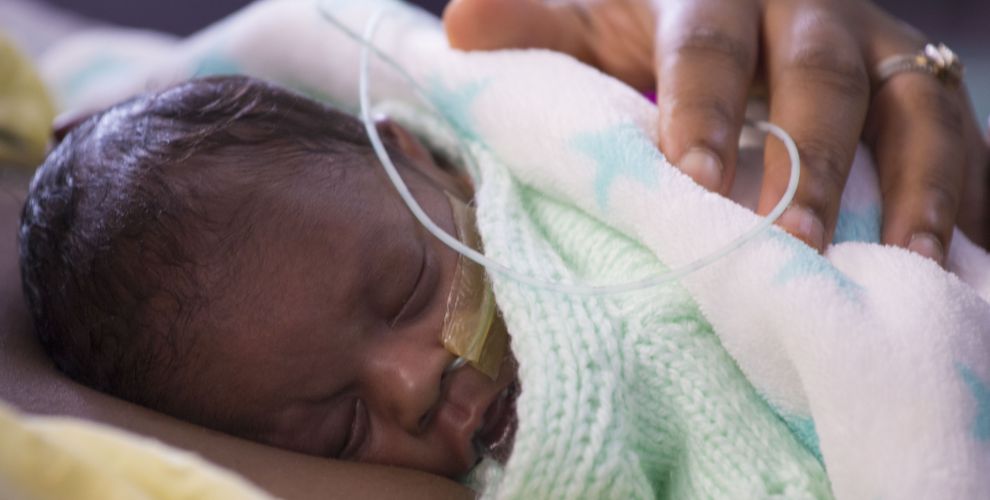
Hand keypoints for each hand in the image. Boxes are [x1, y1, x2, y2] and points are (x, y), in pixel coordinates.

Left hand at [444, 0, 988, 259]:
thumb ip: (543, 29)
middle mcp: (811, 13)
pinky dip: (963, 196)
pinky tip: (958, 258)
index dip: (703, 107)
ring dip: (910, 184)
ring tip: (898, 263)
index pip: (711, 46)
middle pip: (820, 75)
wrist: (746, 15)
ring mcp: (882, 50)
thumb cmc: (659, 36)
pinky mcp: (927, 94)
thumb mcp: (600, 25)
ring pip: (915, 104)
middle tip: (788, 243)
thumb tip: (462, 26)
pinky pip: (965, 137)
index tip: (692, 180)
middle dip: (806, 160)